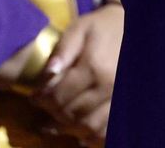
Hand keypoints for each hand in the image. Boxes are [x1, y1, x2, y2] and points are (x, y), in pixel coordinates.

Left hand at [33, 3, 123, 145]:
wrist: (131, 27)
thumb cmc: (101, 27)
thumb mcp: (79, 29)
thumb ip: (62, 50)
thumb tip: (47, 75)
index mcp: (93, 67)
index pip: (60, 96)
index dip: (42, 100)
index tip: (33, 98)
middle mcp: (108, 87)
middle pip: (72, 114)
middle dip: (52, 114)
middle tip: (43, 109)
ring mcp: (119, 99)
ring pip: (88, 127)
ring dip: (68, 128)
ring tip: (54, 123)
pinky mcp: (125, 105)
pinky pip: (107, 131)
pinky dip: (92, 138)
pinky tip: (80, 136)